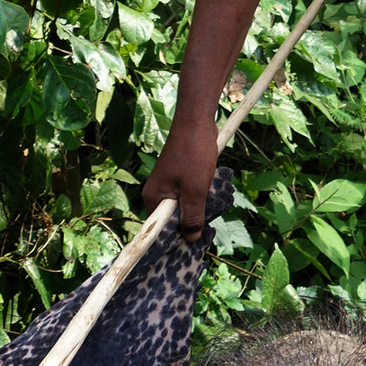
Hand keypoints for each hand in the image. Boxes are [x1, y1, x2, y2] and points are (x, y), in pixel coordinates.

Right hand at [142, 114, 218, 241]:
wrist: (196, 122)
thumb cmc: (194, 154)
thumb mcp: (195, 190)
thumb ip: (192, 217)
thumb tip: (191, 240)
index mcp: (153, 199)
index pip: (160, 231)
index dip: (176, 240)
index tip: (194, 244)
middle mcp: (157, 194)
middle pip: (173, 220)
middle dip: (190, 223)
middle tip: (208, 222)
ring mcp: (168, 185)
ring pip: (183, 208)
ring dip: (197, 209)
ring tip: (211, 205)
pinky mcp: (179, 178)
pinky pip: (188, 196)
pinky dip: (199, 198)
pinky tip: (210, 193)